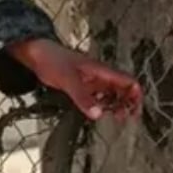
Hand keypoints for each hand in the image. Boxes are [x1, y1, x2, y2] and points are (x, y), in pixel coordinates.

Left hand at [7, 39, 142, 121]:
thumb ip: (82, 97)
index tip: (134, 112)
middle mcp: (100, 76)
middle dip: (127, 103)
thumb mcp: (68, 79)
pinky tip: (97, 113)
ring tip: (115, 118)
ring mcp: (91, 81)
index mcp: (102, 71)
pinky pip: (97, 97)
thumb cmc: (53, 59)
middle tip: (124, 118)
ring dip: (115, 105)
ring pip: (111, 94)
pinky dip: (101, 105)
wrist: (37, 54)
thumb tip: (98, 114)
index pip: (128, 81)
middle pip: (123, 89)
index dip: (135, 96)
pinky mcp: (82, 86)